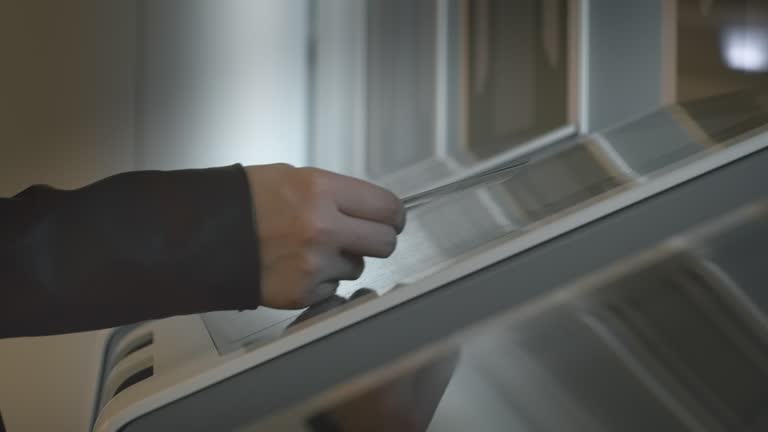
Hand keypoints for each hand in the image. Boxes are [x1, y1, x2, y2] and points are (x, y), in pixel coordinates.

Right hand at [244, 164, 404, 308]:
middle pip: (385, 243)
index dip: (394, 215)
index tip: (392, 219)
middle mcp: (322, 228)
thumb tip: (368, 207)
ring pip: (357, 268)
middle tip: (364, 238)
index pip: (386, 206)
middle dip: (378, 240)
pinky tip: (295, 266)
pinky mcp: (302, 293)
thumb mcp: (292, 177)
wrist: (200, 235)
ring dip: (343, 260)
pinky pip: (331, 288)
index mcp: (321, 190)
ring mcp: (313, 264)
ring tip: (309, 249)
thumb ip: (334, 193)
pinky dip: (319, 280)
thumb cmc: (243, 201)